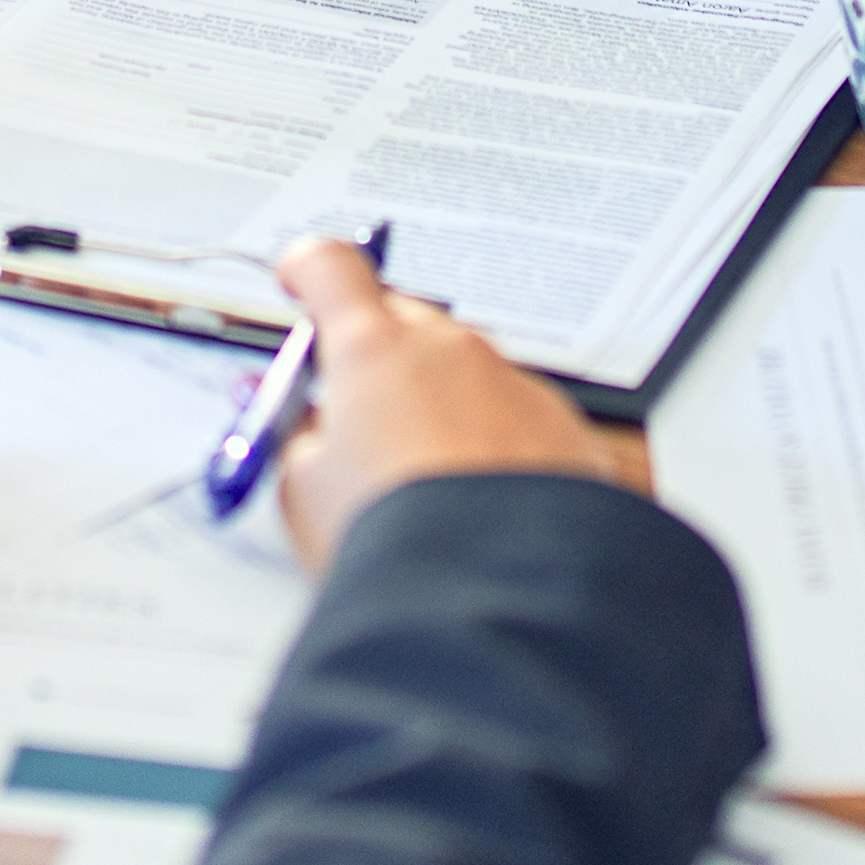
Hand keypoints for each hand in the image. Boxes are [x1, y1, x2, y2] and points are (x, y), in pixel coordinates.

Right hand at [266, 236, 614, 568]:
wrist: (495, 596)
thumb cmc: (397, 543)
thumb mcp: (306, 494)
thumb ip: (304, 443)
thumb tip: (313, 432)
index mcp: (373, 349)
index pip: (330, 269)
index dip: (308, 271)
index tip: (300, 278)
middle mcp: (452, 350)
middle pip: (405, 324)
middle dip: (380, 357)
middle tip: (358, 416)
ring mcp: (515, 384)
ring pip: (467, 373)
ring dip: (443, 405)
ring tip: (425, 483)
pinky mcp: (565, 427)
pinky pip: (520, 417)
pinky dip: (498, 444)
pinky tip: (482, 503)